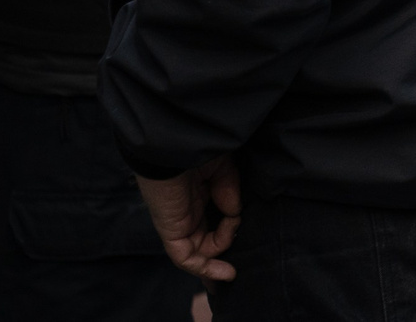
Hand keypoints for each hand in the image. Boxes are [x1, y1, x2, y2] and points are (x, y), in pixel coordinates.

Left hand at [138, 155, 240, 280]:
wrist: (173, 142)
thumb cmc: (198, 147)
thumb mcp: (224, 167)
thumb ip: (230, 191)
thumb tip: (235, 214)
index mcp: (196, 191)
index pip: (211, 217)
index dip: (229, 226)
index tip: (244, 221)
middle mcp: (185, 208)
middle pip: (204, 237)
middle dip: (224, 244)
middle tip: (241, 239)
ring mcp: (177, 221)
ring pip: (197, 250)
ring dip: (219, 252)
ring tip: (234, 243)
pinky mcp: (171, 230)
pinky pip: (185, 257)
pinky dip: (205, 268)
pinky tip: (226, 272)